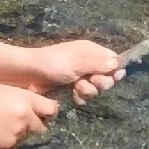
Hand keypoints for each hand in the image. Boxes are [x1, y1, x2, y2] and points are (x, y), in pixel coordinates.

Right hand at [0, 82, 59, 148]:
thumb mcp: (2, 89)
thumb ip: (21, 97)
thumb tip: (34, 106)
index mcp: (25, 99)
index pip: (51, 108)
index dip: (49, 111)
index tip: (45, 112)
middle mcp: (26, 117)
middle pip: (43, 126)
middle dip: (36, 124)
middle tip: (23, 120)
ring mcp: (19, 132)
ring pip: (27, 135)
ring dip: (21, 132)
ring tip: (2, 125)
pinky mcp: (10, 145)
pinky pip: (16, 143)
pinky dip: (10, 139)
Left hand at [8, 39, 124, 102]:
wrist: (29, 75)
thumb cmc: (53, 63)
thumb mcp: (78, 62)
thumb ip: (99, 64)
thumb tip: (118, 64)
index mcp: (91, 51)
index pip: (113, 60)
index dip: (115, 70)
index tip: (113, 77)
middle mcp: (88, 63)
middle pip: (108, 77)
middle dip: (100, 83)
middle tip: (88, 81)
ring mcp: (81, 76)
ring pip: (97, 89)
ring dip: (88, 91)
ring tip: (76, 87)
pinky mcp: (73, 88)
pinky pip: (85, 96)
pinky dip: (80, 97)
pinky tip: (72, 95)